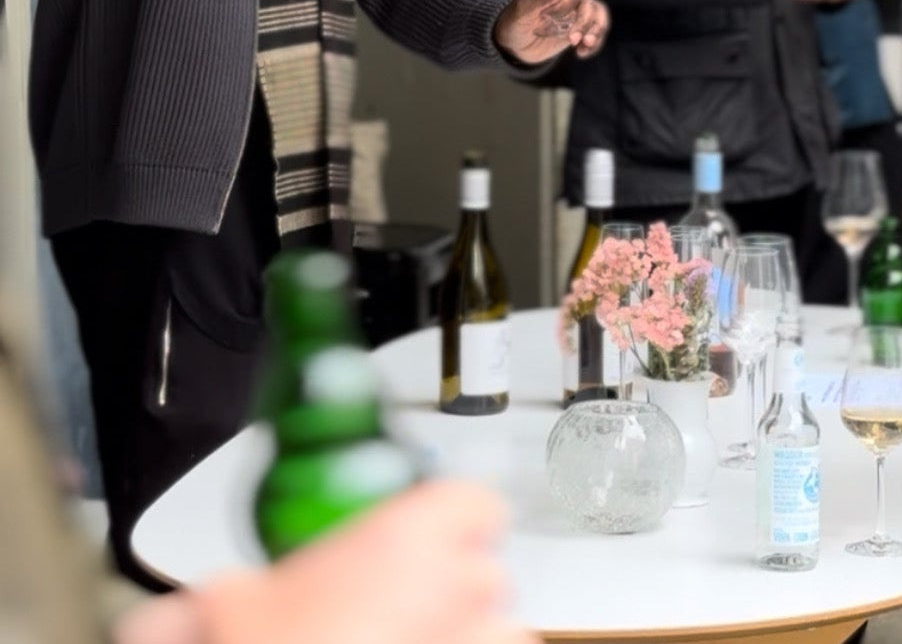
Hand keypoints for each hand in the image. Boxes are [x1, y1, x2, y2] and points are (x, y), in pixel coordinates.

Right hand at [114, 481, 536, 643]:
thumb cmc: (272, 643)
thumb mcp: (230, 607)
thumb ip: (220, 596)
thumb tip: (168, 615)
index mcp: (410, 537)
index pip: (476, 502)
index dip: (459, 518)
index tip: (435, 533)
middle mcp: (456, 584)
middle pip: (488, 566)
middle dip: (459, 586)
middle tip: (412, 605)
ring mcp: (477, 636)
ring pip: (503, 623)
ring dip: (474, 631)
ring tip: (428, 637)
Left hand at [493, 0, 608, 63]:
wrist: (512, 42)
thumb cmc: (513, 22)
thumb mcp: (523, 10)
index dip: (572, 11)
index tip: (561, 27)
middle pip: (590, 6)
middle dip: (584, 24)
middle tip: (572, 40)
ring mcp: (576, 12)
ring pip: (599, 16)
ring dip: (596, 32)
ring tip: (585, 45)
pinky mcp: (579, 27)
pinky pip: (597, 31)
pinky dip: (595, 43)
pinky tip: (582, 53)